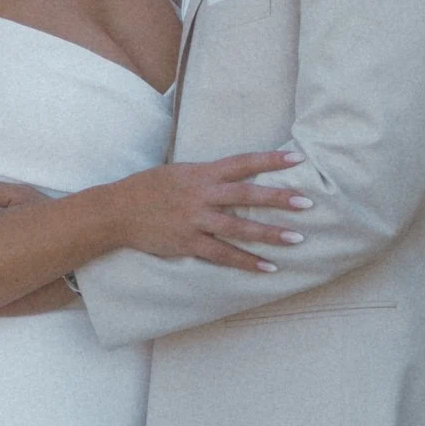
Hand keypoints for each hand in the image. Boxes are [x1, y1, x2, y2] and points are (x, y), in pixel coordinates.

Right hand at [108, 148, 310, 271]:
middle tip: (307, 202)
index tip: (297, 158)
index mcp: (201, 173)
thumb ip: (207, 176)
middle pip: (247, 195)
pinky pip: (223, 254)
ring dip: (270, 233)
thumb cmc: (148, 189)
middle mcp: (202, 195)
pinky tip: (268, 268)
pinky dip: (247, 262)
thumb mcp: (179, 172)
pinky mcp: (189, 243)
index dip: (270, 160)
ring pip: (239, 227)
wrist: (117, 212)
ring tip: (297, 239)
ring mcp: (196, 220)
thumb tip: (234, 176)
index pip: (243, 162)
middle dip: (279, 198)